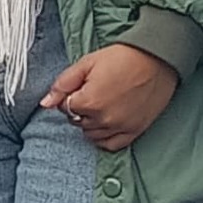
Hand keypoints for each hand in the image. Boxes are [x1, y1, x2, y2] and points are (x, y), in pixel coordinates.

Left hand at [41, 43, 181, 152]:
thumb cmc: (122, 57)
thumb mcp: (87, 63)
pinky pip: (112, 145)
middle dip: (80, 109)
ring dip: (91, 123)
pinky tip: (107, 123)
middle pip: (78, 122)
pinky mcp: (135, 131)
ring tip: (102, 104)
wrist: (156, 58)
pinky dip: (105, 137)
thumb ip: (63, 84)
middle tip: (94, 92)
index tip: (82, 87)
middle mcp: (104, 119)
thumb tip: (45, 103)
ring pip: (92, 135)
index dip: (71, 96)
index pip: (66, 108)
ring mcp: (120, 127)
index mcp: (89, 102)